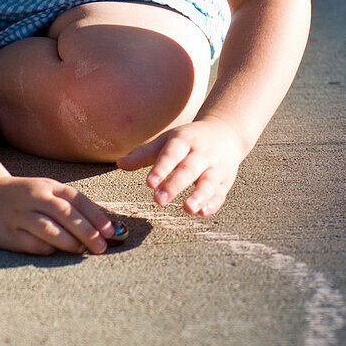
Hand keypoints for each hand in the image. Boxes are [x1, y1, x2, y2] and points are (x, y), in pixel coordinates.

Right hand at [0, 176, 114, 254]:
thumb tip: (102, 228)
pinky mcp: (8, 232)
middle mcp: (35, 197)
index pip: (77, 199)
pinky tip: (56, 251)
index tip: (110, 231)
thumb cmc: (26, 197)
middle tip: (100, 247)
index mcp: (49, 186)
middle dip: (86, 231)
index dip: (95, 216)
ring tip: (80, 250)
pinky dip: (47, 248)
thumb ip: (71, 206)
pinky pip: (31, 243)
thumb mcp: (47, 192)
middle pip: (65, 214)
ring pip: (48, 228)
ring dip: (68, 241)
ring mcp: (20, 214)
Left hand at [116, 117, 242, 215]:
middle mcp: (200, 154)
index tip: (150, 183)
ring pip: (209, 182)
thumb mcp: (166, 142)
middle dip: (175, 185)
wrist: (225, 133)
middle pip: (189, 169)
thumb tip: (120, 163)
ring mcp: (215, 168)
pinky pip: (220, 193)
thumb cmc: (188, 141)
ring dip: (199, 195)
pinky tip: (203, 212)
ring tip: (187, 208)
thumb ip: (144, 154)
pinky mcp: (225, 182)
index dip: (161, 168)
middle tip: (160, 200)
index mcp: (183, 142)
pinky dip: (213, 203)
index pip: (171, 154)